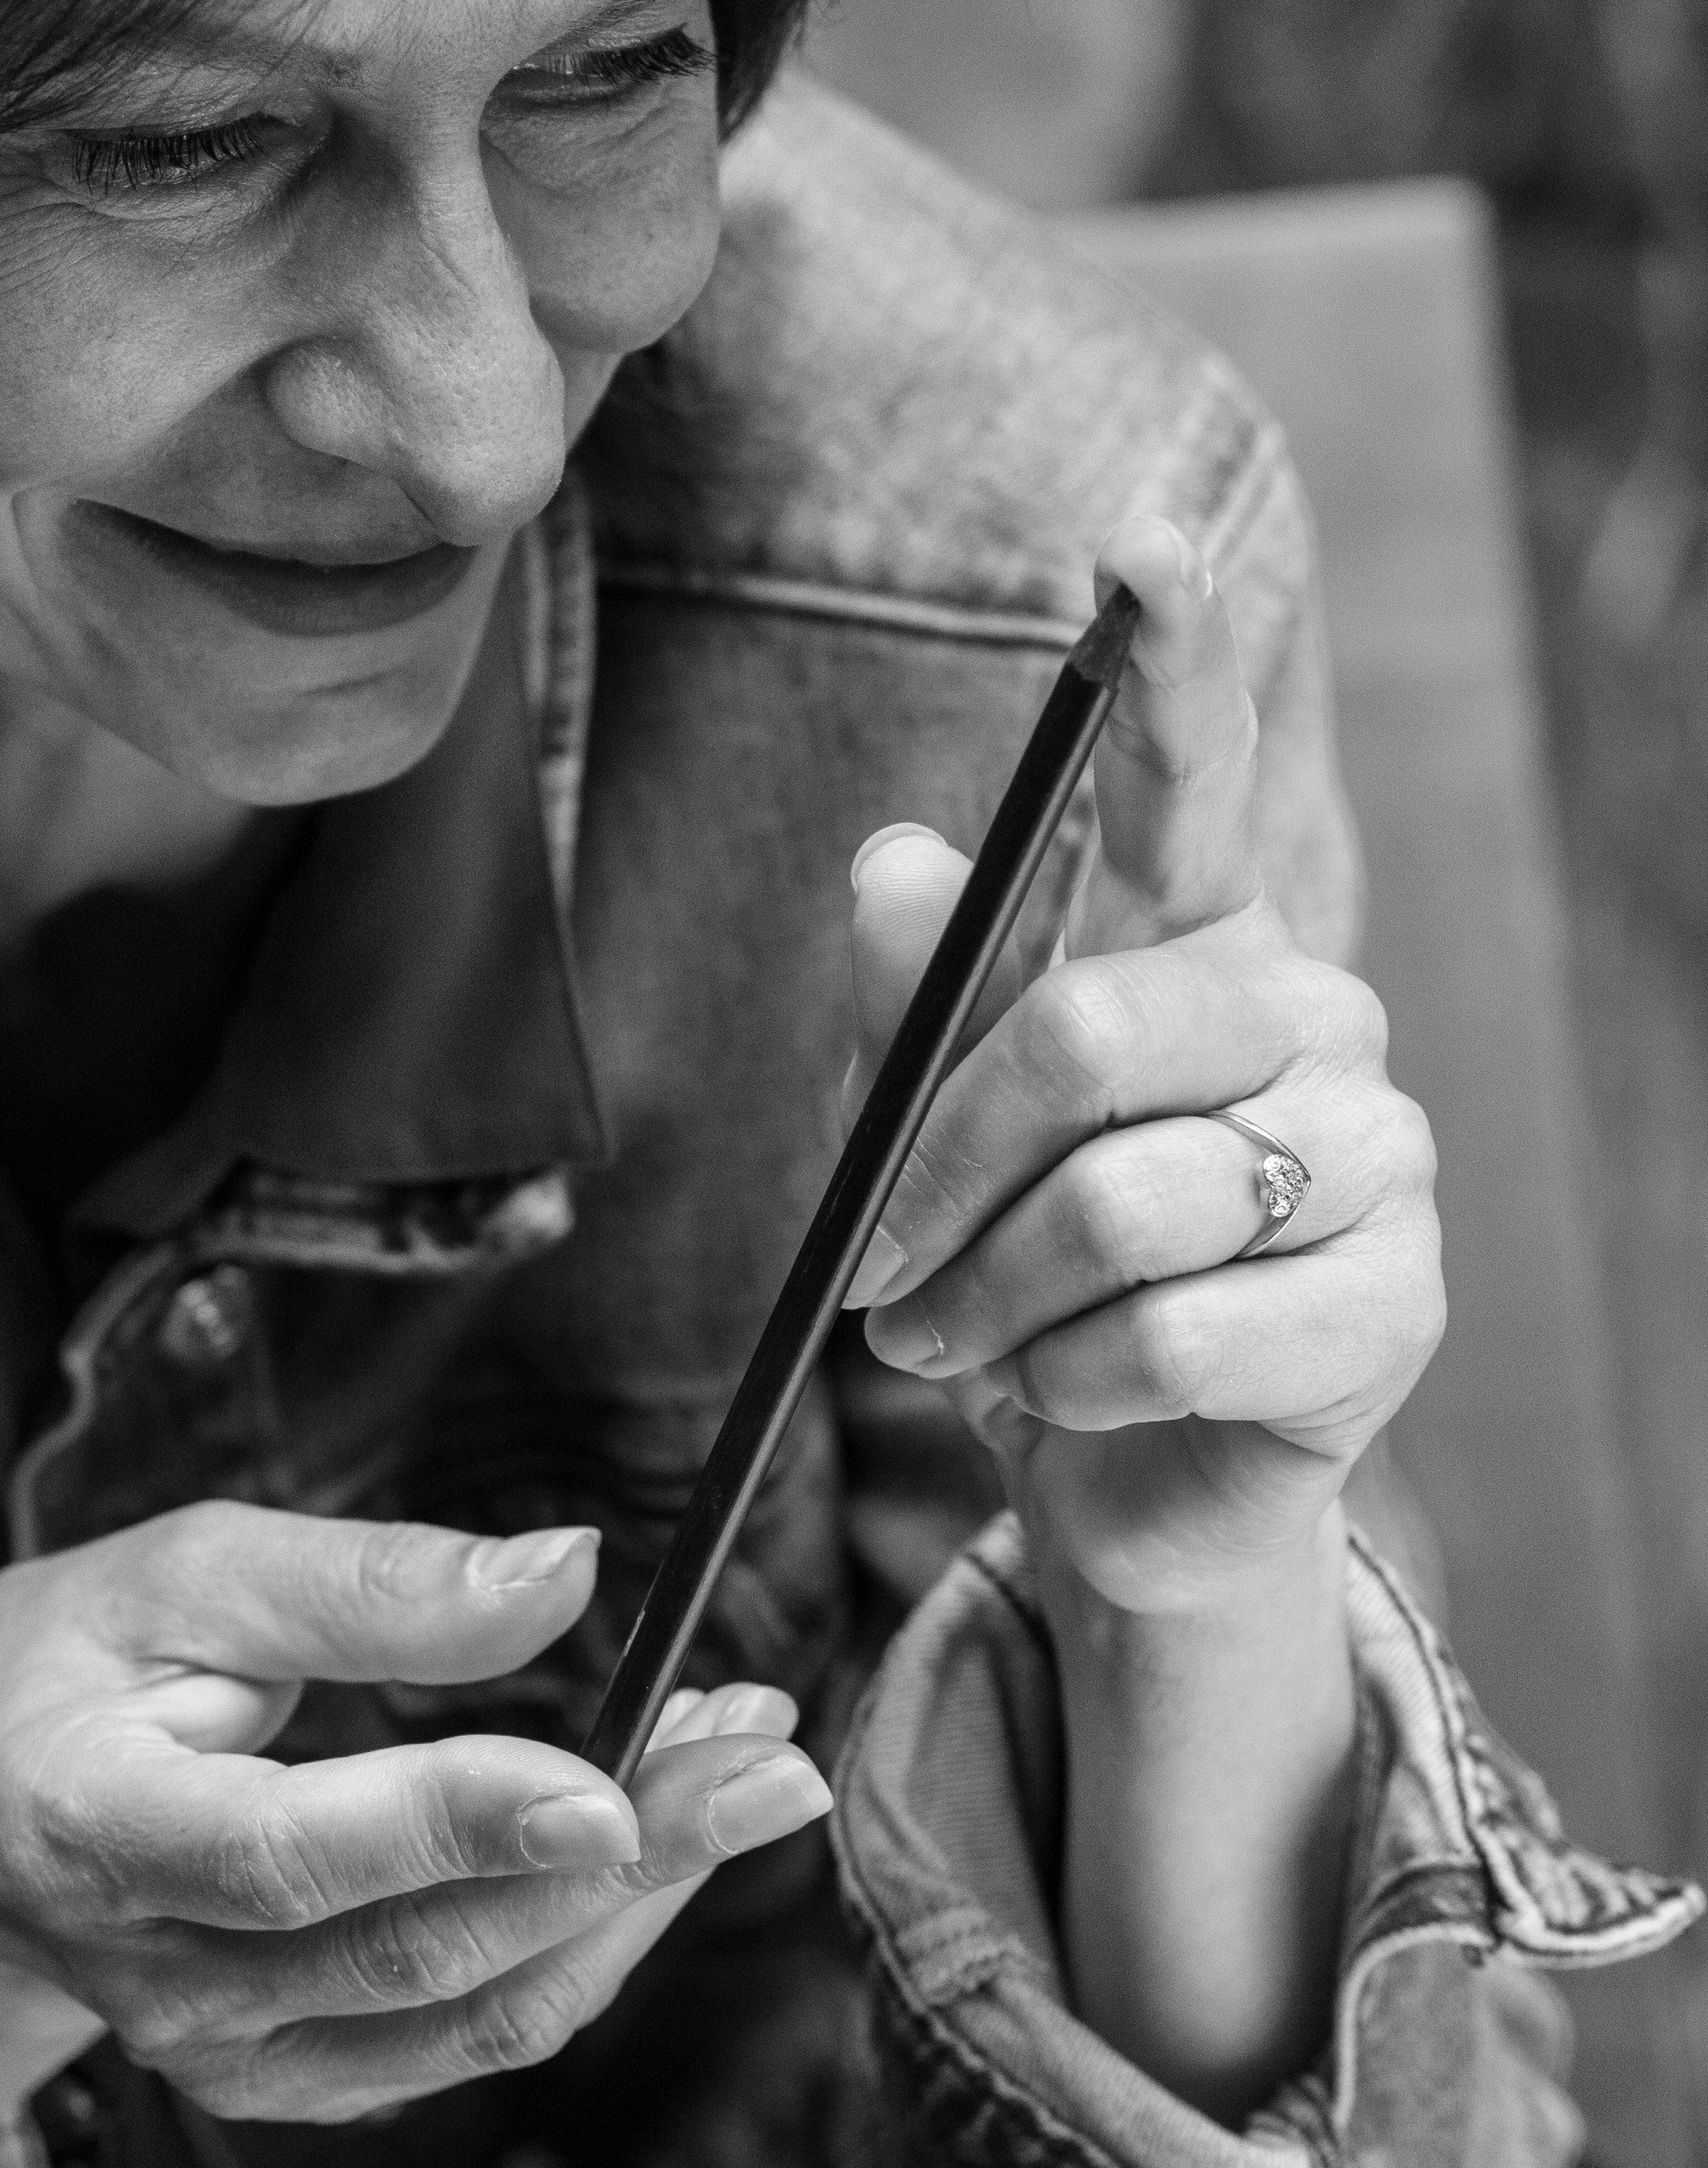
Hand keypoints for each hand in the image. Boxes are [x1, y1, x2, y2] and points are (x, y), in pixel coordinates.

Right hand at [0, 1503, 827, 2122]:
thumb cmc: (88, 1664)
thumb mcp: (193, 1576)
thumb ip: (370, 1584)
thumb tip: (564, 1570)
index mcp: (107, 1831)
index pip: (295, 1856)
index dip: (460, 1825)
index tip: (615, 1785)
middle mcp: (169, 1981)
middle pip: (426, 1951)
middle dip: (628, 1853)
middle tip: (768, 1750)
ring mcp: (233, 2058)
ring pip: (482, 2016)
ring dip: (644, 1897)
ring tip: (746, 1763)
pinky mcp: (300, 2082)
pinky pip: (480, 2033)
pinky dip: (593, 1937)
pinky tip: (661, 1833)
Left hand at [844, 514, 1443, 1612]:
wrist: (1117, 1481)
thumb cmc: (1020, 1288)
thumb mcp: (926, 1146)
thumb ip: (913, 1011)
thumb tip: (893, 859)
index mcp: (1197, 949)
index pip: (1195, 781)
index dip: (1171, 666)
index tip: (1137, 547)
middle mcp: (1310, 1016)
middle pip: (1087, 1030)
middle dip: (941, 1176)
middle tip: (877, 1277)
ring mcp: (1374, 1154)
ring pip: (1124, 1201)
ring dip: (992, 1302)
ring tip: (965, 1348)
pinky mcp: (1394, 1299)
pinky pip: (1179, 1330)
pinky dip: (1072, 1386)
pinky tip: (1070, 1398)